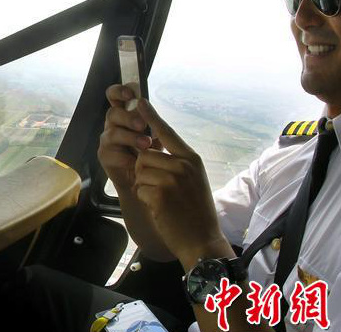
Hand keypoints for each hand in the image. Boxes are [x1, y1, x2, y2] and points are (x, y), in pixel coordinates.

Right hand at [97, 84, 162, 191]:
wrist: (146, 180)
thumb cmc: (151, 152)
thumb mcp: (156, 134)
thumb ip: (152, 121)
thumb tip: (147, 107)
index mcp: (124, 113)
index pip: (114, 95)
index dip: (119, 91)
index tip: (130, 94)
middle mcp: (113, 124)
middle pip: (112, 113)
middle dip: (128, 118)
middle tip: (142, 125)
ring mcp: (107, 140)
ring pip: (112, 133)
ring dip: (130, 138)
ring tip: (147, 145)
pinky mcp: (104, 156)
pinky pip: (111, 153)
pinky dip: (127, 158)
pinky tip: (137, 163)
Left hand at [133, 99, 227, 264]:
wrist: (202, 240)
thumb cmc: (195, 211)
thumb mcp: (192, 179)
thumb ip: (176, 162)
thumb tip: (151, 148)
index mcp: (191, 159)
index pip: (167, 132)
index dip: (151, 116)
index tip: (139, 100)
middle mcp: (183, 165)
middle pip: (145, 154)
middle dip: (144, 171)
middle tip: (161, 190)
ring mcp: (172, 179)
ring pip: (139, 171)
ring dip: (144, 186)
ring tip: (162, 199)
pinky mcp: (161, 194)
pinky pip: (139, 187)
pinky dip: (144, 199)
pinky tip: (160, 209)